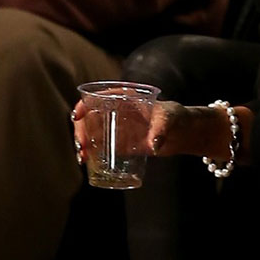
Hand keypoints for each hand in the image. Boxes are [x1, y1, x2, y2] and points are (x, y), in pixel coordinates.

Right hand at [72, 96, 232, 163]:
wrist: (182, 132)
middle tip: (82, 146)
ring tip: (82, 157)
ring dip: (83, 143)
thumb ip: (162, 129)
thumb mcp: (170, 119)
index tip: (77, 116)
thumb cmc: (176, 117)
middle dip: (80, 130)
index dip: (83, 105)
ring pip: (92, 133)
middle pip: (90, 117)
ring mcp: (117, 127)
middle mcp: (116, 111)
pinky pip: (100, 146)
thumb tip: (154, 145)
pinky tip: (86, 162)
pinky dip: (91, 153)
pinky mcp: (120, 143)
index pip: (97, 97)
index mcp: (125, 98)